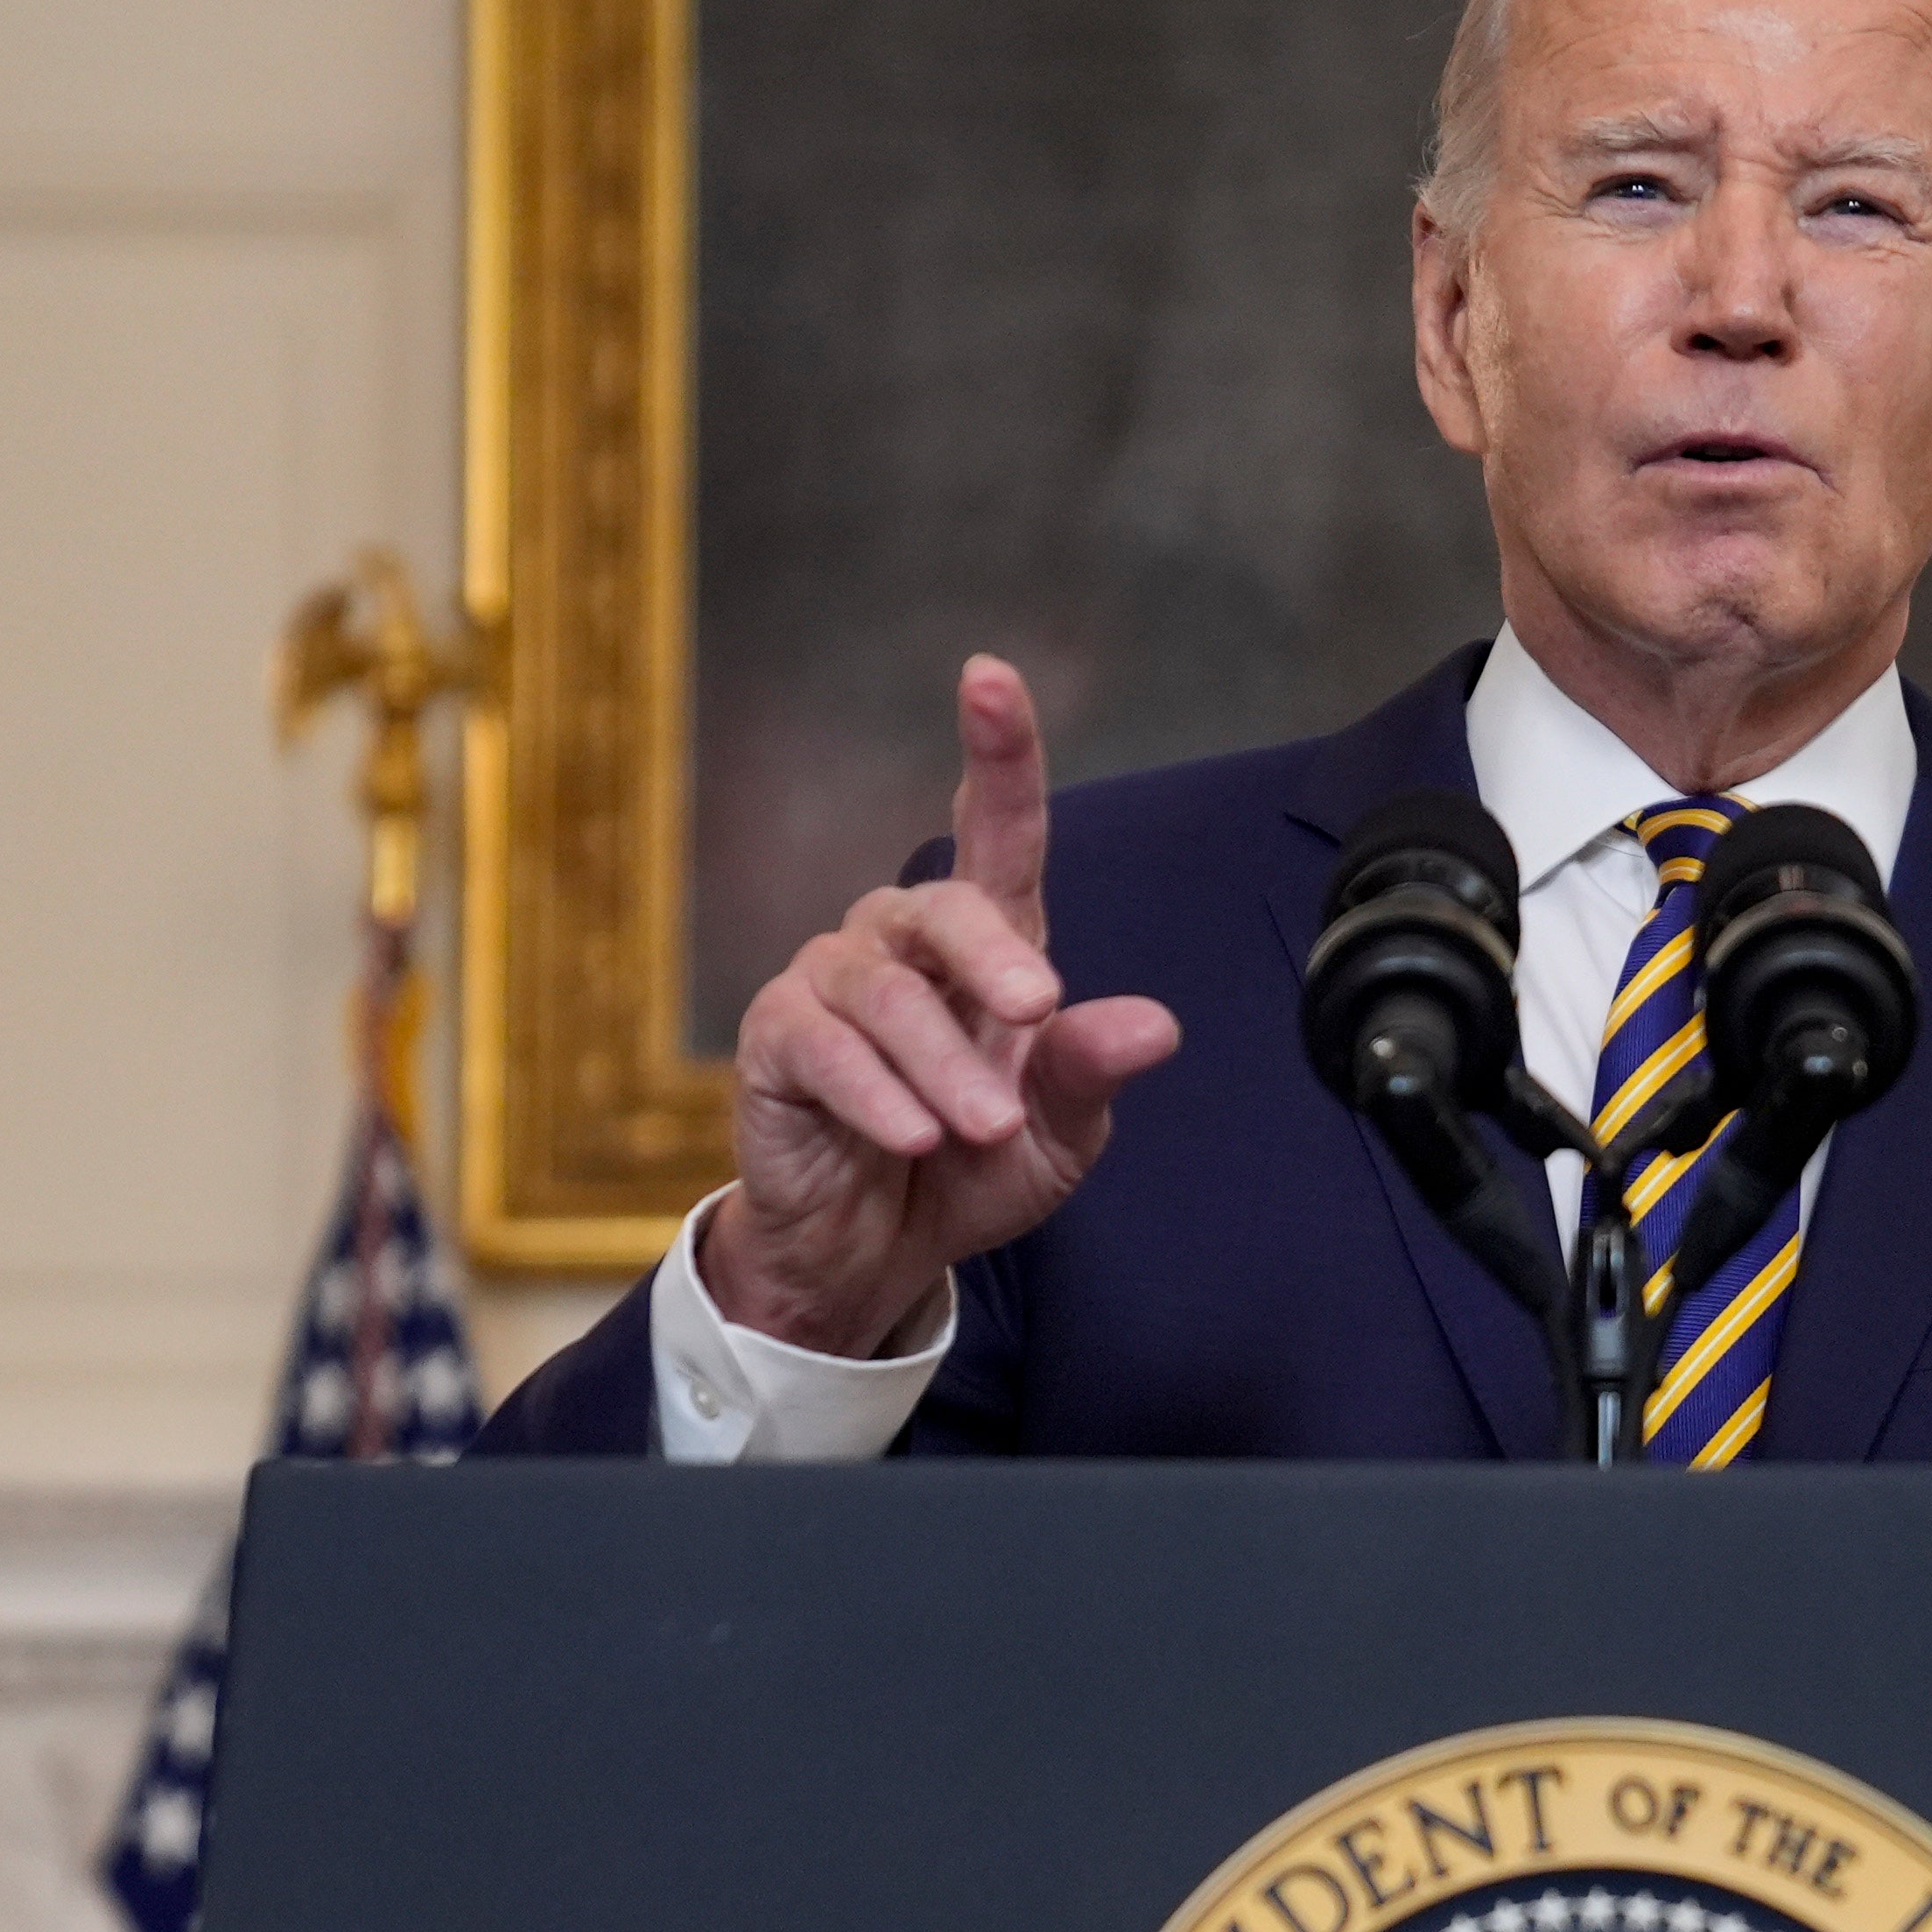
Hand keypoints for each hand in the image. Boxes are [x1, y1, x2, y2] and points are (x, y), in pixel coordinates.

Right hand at [699, 656, 1181, 1356]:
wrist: (875, 1253)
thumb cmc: (969, 1171)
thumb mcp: (1055, 1135)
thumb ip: (1090, 1073)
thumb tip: (1154, 1026)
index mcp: (985, 947)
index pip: (996, 833)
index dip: (996, 753)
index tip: (989, 678)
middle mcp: (902, 944)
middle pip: (945, 906)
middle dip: (994, 958)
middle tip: (1037, 1012)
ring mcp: (830, 985)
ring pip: (890, 995)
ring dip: (944, 1065)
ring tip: (980, 1130)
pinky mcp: (777, 1041)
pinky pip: (824, 1047)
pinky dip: (878, 1095)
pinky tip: (913, 1137)